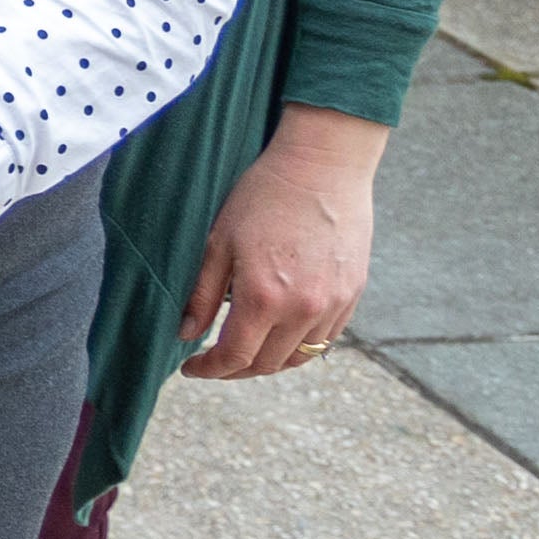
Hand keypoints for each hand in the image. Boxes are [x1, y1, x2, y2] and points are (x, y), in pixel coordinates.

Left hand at [180, 108, 387, 380]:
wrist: (322, 168)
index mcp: (264, 298)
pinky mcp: (353, 296)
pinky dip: (299, 346)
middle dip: (235, 370)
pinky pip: (325, 339)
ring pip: (298, 357)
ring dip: (268, 362)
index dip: (209, 369)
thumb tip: (185, 334)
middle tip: (213, 361)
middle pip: (267, 365)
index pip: (234, 356)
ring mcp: (334, 305)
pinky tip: (279, 334)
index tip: (191, 368)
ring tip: (244, 351)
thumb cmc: (262, 197)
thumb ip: (202, 294)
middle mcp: (304, 310)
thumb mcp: (218, 242)